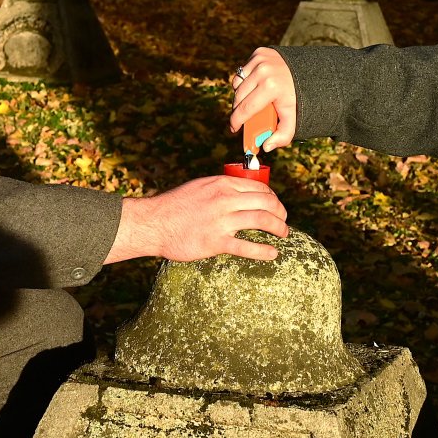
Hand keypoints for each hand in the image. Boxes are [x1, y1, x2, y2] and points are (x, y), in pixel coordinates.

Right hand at [106, 175, 289, 263]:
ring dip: (279, 229)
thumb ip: (221, 189)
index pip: (260, 187)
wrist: (154, 223)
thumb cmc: (175, 205)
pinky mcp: (215, 242)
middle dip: (281, 213)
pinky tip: (273, 254)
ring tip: (284, 235)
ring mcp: (221, 221)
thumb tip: (241, 194)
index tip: (276, 206)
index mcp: (222, 184)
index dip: (274, 197)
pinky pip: (247, 247)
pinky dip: (264, 251)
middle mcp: (225, 199)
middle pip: (267, 202)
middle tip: (284, 222)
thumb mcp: (200, 187)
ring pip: (262, 220)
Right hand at [229, 47, 296, 151]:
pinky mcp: (259, 52)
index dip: (236, 121)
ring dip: (241, 95)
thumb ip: (282, 136)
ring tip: (251, 101)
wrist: (309, 70)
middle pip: (238, 97)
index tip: (234, 129)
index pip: (246, 108)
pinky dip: (245, 81)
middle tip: (242, 119)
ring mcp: (260, 60)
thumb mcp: (294, 117)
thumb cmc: (298, 97)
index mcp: (271, 87)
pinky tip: (256, 86)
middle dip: (238, 111)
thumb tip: (266, 147)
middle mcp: (263, 71)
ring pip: (238, 84)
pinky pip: (243, 71)